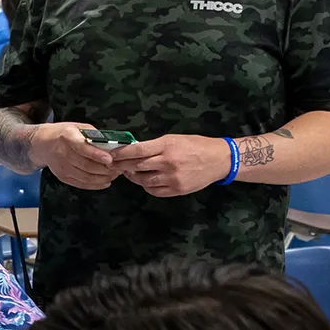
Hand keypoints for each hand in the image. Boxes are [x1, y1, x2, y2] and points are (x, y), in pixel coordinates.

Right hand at [29, 123, 120, 189]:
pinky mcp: (62, 176)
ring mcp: (61, 167)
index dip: (97, 155)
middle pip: (86, 165)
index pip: (83, 148)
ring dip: (103, 178)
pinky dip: (95, 185)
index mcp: (67, 137)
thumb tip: (112, 145)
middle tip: (119, 168)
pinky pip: (81, 184)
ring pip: (85, 177)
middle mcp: (62, 153)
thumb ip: (93, 135)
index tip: (110, 159)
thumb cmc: (64, 133)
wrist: (42, 143)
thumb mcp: (77, 127)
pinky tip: (105, 181)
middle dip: (105, 169)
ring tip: (115, 175)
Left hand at [111, 135, 231, 197]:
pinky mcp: (177, 190)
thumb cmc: (195, 145)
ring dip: (134, 177)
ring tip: (130, 173)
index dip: (121, 153)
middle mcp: (168, 162)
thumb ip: (154, 146)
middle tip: (114, 165)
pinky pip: (155, 191)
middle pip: (137, 166)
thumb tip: (133, 150)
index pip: (137, 150)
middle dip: (123, 166)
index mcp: (166, 146)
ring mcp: (173, 178)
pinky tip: (145, 181)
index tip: (111, 155)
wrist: (219, 160)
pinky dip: (147, 186)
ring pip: (144, 181)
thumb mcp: (174, 139)